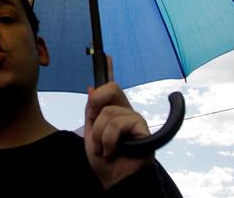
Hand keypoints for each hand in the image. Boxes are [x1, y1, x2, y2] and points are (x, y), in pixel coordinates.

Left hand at [84, 59, 152, 188]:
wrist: (114, 180)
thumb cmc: (104, 160)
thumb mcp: (91, 133)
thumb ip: (92, 111)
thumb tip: (91, 87)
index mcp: (113, 110)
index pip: (111, 86)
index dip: (108, 69)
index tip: (105, 54)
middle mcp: (126, 111)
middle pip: (110, 88)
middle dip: (95, 105)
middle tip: (93, 124)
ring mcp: (135, 119)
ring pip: (108, 113)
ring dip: (99, 136)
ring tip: (104, 150)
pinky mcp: (143, 129)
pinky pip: (118, 125)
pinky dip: (109, 141)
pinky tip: (113, 152)